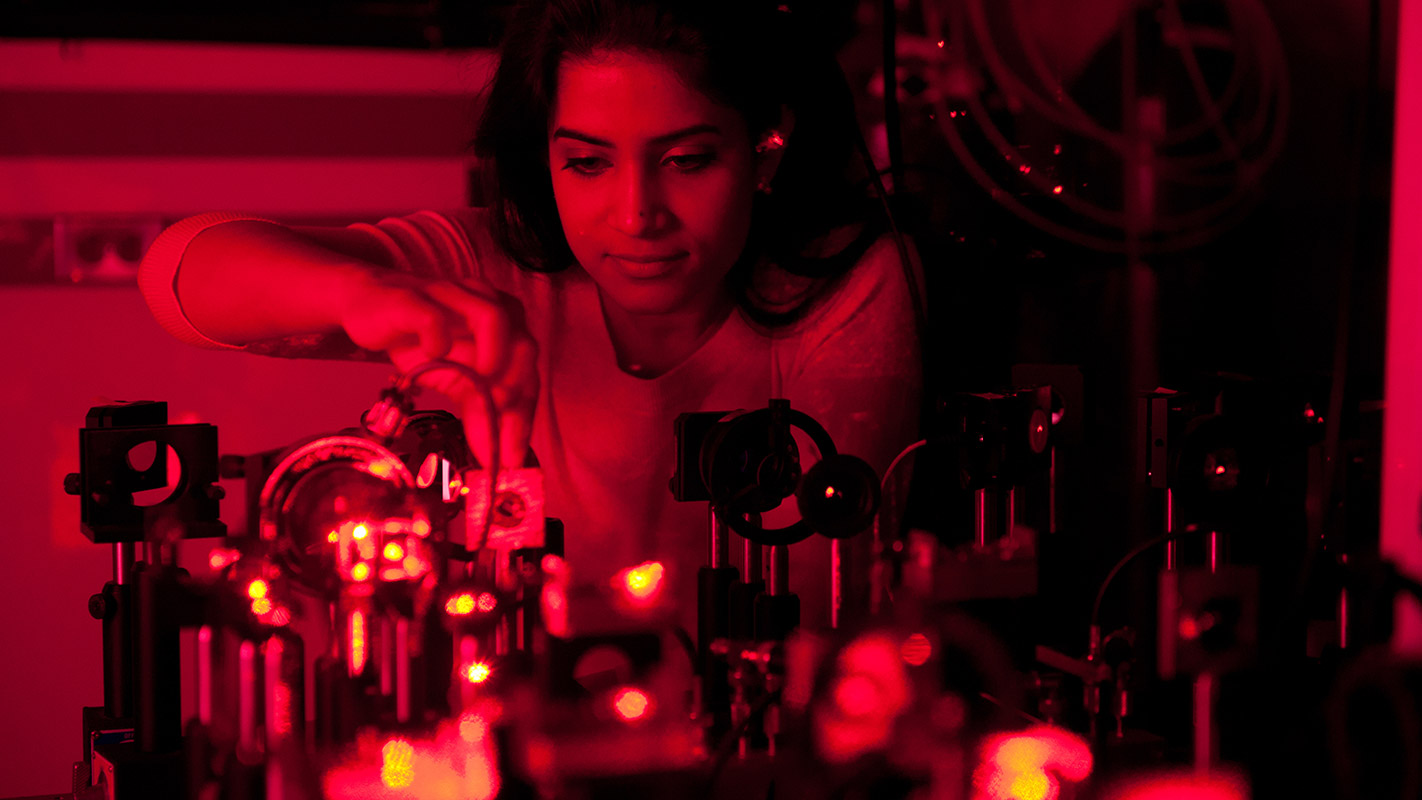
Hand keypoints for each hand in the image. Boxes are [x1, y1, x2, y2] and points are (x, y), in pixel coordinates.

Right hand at [338, 270, 537, 469]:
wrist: (368, 305)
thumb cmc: (422, 342)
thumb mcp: (455, 381)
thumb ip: (480, 414)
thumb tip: (498, 460)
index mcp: (508, 327)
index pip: (528, 375)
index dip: (523, 417)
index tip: (511, 458)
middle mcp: (490, 306)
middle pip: (523, 346)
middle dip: (515, 391)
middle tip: (498, 425)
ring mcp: (454, 298)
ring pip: (492, 317)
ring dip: (494, 355)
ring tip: (483, 386)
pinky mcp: (415, 299)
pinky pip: (433, 316)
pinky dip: (438, 336)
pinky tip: (435, 354)